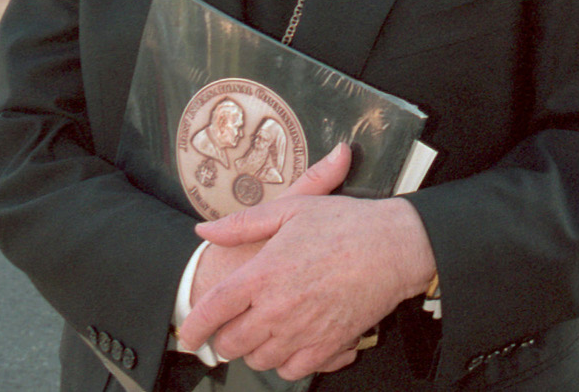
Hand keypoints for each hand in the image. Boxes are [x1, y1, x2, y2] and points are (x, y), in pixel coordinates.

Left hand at [180, 146, 435, 380]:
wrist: (391, 247)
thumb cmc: (341, 222)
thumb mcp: (290, 208)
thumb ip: (242, 223)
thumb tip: (204, 231)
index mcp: (263, 273)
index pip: (214, 309)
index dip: (194, 325)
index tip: (187, 335)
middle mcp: (277, 309)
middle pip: (232, 342)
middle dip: (223, 339)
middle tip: (228, 328)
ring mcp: (302, 332)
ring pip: (259, 359)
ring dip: (252, 349)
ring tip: (259, 331)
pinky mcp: (327, 347)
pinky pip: (292, 370)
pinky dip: (283, 361)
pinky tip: (287, 343)